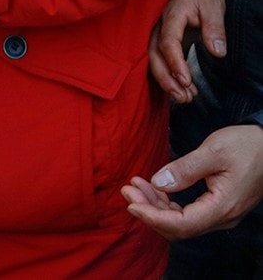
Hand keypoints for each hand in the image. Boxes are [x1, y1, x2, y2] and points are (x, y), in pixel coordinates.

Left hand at [123, 125, 262, 239]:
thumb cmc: (246, 146)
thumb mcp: (213, 151)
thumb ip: (185, 169)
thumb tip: (158, 182)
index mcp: (223, 207)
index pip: (182, 224)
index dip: (153, 217)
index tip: (130, 202)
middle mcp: (223, 217)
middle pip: (179, 227)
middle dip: (150, 211)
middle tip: (127, 190)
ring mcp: (221, 214)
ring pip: (182, 221)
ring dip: (156, 206)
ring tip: (136, 185)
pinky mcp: (218, 206)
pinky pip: (189, 213)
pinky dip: (168, 203)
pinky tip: (154, 187)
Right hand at [148, 0, 225, 103]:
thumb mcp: (213, 6)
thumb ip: (214, 28)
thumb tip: (217, 52)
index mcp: (170, 16)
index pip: (168, 43)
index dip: (175, 63)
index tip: (187, 80)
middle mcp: (157, 26)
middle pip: (154, 55)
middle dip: (167, 79)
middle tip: (184, 98)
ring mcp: (156, 32)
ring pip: (153, 59)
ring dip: (166, 80)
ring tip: (185, 98)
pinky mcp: (160, 39)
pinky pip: (158, 58)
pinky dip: (167, 75)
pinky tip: (182, 88)